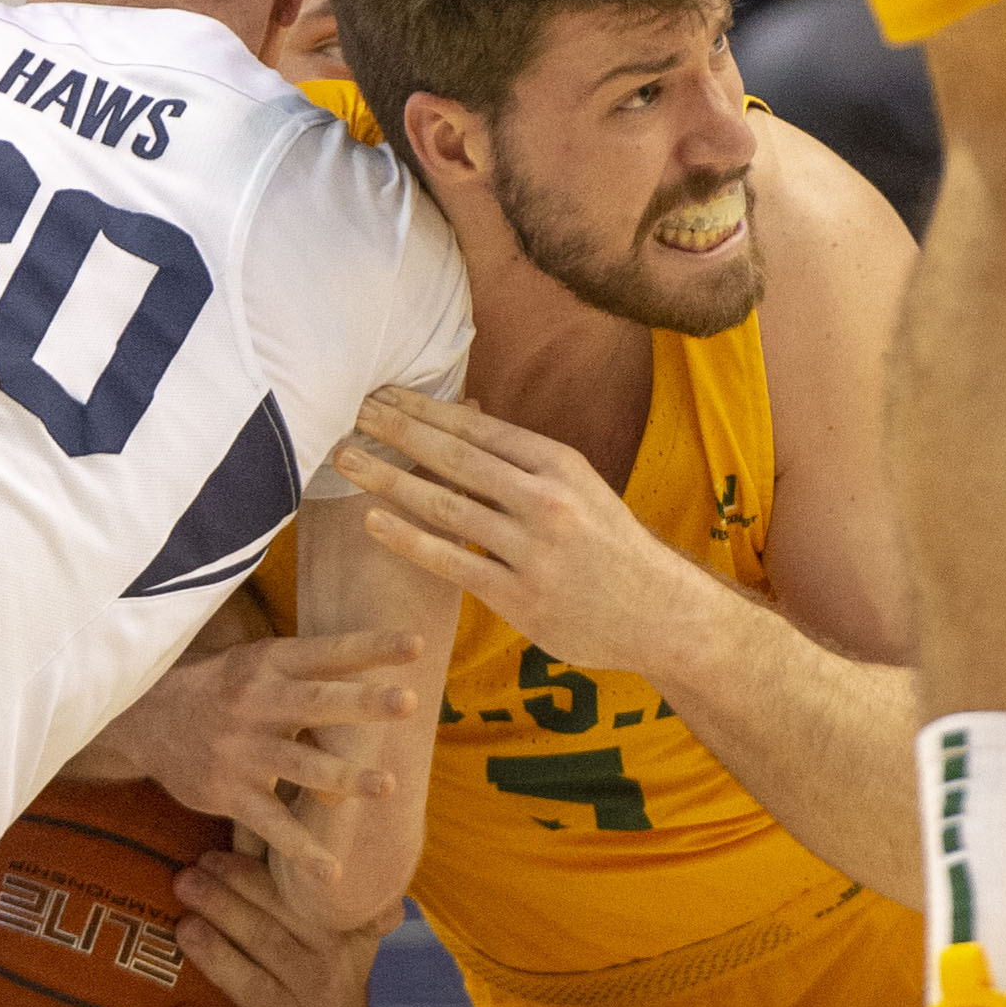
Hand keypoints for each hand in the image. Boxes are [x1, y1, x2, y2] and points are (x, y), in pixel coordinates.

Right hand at [98, 629, 422, 883]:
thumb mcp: (255, 662)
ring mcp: (242, 749)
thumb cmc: (218, 688)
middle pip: (317, 702)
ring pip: (300, 765)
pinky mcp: (228, 793)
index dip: (371, 646)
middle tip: (410, 701)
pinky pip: (271, 824)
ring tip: (388, 786)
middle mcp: (257, 702)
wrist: (143, 719)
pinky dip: (301, 850)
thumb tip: (377, 668)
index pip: (326, 651)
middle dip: (363, 703)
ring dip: (345, 777)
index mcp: (268, 664)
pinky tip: (333, 872)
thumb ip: (308, 671)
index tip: (415, 643)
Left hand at [171, 850, 398, 1006]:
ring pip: (251, 986)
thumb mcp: (351, 939)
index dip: (247, 878)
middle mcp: (318, 983)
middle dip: (222, 905)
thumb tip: (360, 842)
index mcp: (332, 944)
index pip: (288, 904)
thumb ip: (346, 898)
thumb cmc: (329, 977)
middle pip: (265, 938)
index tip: (210, 858)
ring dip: (215, 955)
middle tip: (185, 881)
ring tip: (183, 927)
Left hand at [333, 388, 702, 673]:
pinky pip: (452, 561)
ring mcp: (532, 550)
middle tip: (351, 411)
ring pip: (446, 505)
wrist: (660, 614)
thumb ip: (519, 459)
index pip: (477, 427)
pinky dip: (408, 538)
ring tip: (345, 458)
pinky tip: (373, 520)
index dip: (424, 408)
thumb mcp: (576, 487)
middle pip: (454, 457)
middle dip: (396, 431)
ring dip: (388, 478)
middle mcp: (546, 500)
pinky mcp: (520, 597)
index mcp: (559, 464)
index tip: (381, 392)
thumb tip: (462, 414)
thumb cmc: (607, 545)